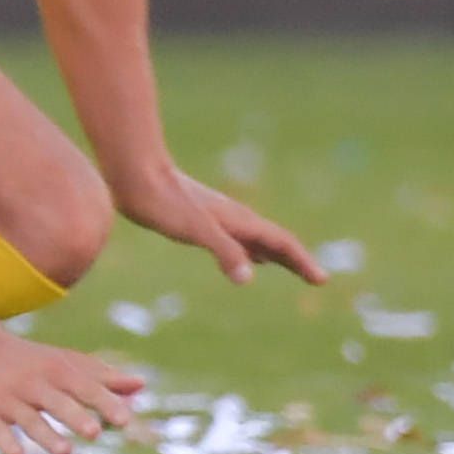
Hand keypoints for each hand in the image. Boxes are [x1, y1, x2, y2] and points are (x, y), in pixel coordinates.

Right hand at [0, 325, 144, 453]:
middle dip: (75, 417)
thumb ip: (101, 377)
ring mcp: (6, 399)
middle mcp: (32, 384)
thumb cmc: (27, 361)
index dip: (104, 403)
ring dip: (46, 435)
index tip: (125, 420)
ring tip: (65, 450)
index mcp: (56, 372)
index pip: (84, 387)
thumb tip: (142, 385)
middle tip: (95, 432)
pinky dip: (5, 440)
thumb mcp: (62, 363)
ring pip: (29, 419)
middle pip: (57, 402)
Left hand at [114, 161, 325, 287]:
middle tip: (317, 279)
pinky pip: (237, 237)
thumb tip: (248, 278)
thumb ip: (223, 251)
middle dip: (296, 260)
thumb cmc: (161, 201)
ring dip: (277, 255)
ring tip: (290, 268)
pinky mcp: (198, 219)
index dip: (301, 261)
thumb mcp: (194, 229)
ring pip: (256, 238)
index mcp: (237, 220)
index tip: (321, 280)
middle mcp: (232, 218)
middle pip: (274, 240)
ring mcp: (217, 217)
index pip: (280, 242)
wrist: (132, 173)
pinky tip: (249, 256)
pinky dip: (252, 250)